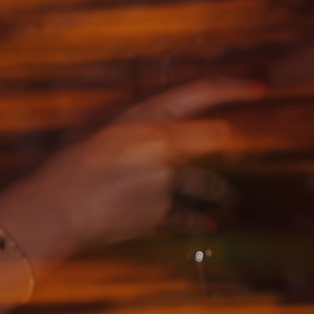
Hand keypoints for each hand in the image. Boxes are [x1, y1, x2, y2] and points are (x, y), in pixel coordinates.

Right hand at [0, 78, 261, 266]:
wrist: (53, 210)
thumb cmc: (71, 172)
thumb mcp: (107, 138)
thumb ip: (145, 135)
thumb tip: (177, 139)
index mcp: (143, 117)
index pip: (199, 92)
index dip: (232, 88)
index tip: (259, 88)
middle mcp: (160, 143)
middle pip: (215, 138)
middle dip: (230, 146)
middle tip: (241, 150)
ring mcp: (163, 178)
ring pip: (208, 183)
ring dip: (221, 192)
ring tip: (229, 198)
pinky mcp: (159, 211)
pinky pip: (187, 216)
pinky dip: (199, 221)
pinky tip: (210, 224)